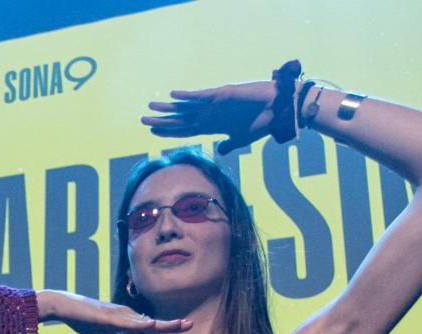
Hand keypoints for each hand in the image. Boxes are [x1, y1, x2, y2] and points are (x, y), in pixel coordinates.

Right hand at [39, 290, 191, 333]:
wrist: (63, 306)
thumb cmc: (83, 319)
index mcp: (126, 319)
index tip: (185, 326)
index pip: (149, 326)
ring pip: (143, 323)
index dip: (167, 327)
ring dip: (162, 325)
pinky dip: (139, 326)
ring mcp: (117, 315)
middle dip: (171, 325)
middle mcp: (125, 314)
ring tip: (180, 324)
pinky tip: (150, 326)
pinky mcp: (107, 318)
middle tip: (191, 324)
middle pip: (151, 323)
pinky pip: (126, 324)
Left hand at [142, 81, 279, 154]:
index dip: (169, 130)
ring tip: (151, 104)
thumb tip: (220, 151)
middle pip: (180, 118)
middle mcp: (210, 113)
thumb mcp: (241, 138)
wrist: (279, 110)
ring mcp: (215, 103)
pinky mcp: (223, 94)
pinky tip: (173, 95)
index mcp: (213, 125)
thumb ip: (229, 144)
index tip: (153, 130)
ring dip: (168, 106)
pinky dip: (187, 96)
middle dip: (162, 118)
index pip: (185, 129)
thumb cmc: (263, 122)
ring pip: (186, 106)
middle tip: (142, 118)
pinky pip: (201, 96)